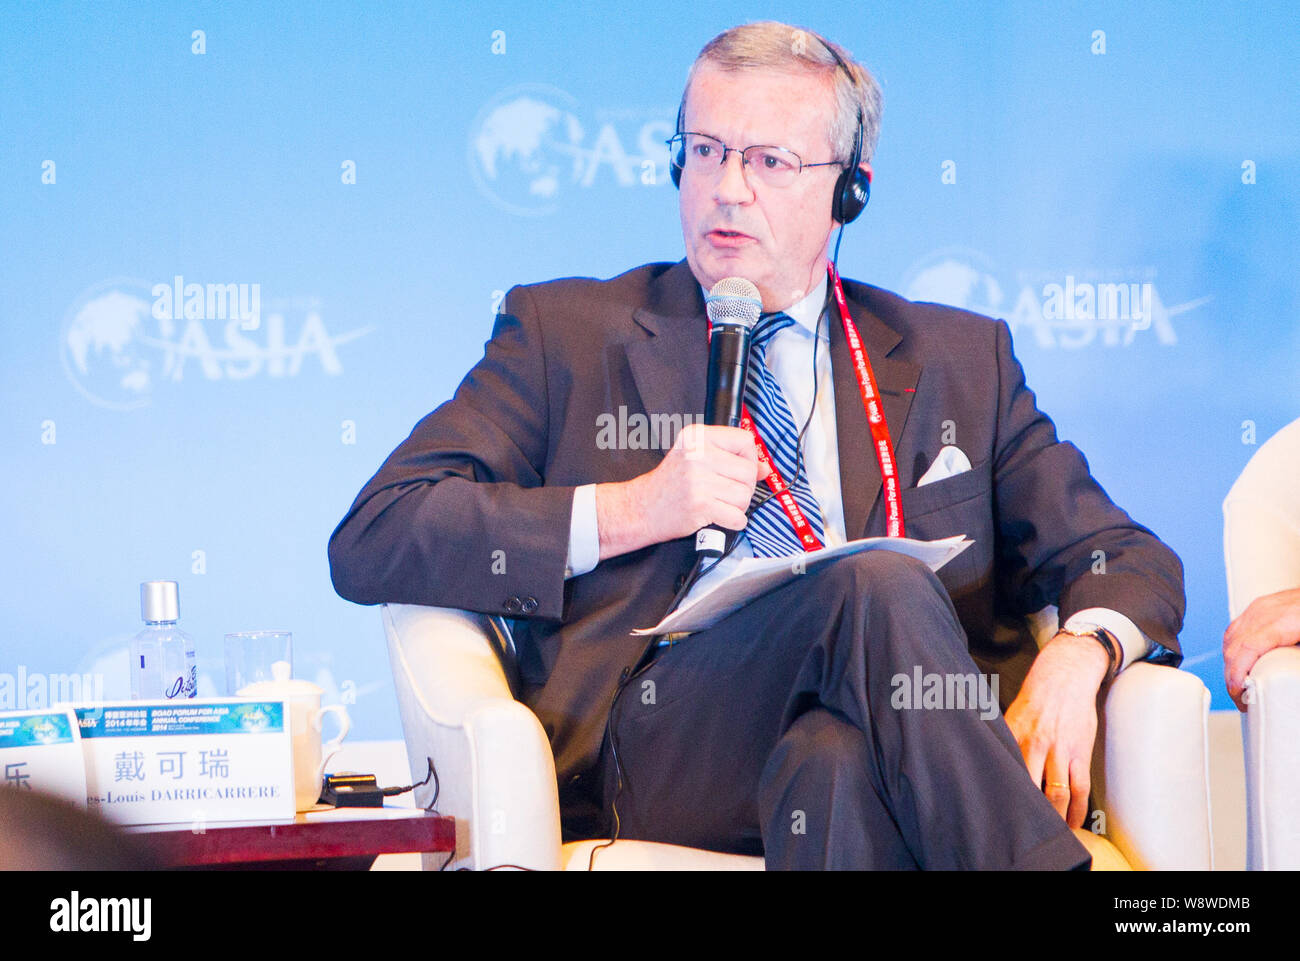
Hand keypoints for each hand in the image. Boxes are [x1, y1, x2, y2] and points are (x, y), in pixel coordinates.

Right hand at [594, 423, 763, 559]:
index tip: (738, 469)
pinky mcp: (700, 504)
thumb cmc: (670, 484)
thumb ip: (731, 458)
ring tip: (718, 503)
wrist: (642, 507)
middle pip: (748, 471)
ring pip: (745, 495)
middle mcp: (698, 454)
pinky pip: (737, 516)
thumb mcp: (697, 458)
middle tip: (724, 491)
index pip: (745, 441)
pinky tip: (718, 516)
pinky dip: (733, 521)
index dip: (749, 458)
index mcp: (697, 436)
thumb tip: (764, 467)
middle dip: (743, 487)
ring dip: (737, 506)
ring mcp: (698, 480)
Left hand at [1003, 632, 1109, 828]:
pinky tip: (1073, 823)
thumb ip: (1003, 740)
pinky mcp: (1079, 754)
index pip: (1007, 773)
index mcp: (1014, 737)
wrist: (1064, 677)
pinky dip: (1077, 810)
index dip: (1002, 795)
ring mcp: (1060, 751)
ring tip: (1051, 834)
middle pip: (1029, 788)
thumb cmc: (1035, 699)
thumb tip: (984, 759)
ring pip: (1057, 794)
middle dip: (1027, 812)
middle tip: (1022, 831)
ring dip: (1055, 818)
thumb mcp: (1010, 716)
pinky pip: (1080, 789)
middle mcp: (1036, 746)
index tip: (997, 814)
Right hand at [1224, 586, 1299, 710]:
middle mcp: (1264, 613)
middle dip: (1231, 675)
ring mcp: (1259, 608)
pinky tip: (1238, 661)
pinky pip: (1235, 629)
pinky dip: (1232, 648)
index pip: (1247, 649)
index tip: (1238, 693)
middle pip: (1234, 647)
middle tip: (1240, 698)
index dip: (1237, 673)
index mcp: (1282, 622)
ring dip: (1230, 664)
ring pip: (1231, 639)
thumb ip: (1298, 658)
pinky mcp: (1258, 607)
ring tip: (1238, 683)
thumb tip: (1294, 681)